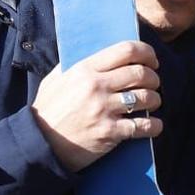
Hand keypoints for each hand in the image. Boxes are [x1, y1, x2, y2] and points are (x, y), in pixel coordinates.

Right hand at [31, 40, 162, 172]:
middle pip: (141, 73)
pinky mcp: (110, 132)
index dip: (146, 52)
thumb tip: (101, 54)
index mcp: (85, 69)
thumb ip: (78, 65)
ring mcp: (104, 109)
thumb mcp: (57, 79)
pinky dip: (154, 125)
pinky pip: (143, 125)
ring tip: (152, 103)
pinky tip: (154, 125)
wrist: (39, 144)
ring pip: (147, 97)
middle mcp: (96, 86)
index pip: (126, 50)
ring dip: (155, 99)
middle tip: (154, 83)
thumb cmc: (48, 109)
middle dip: (154, 77)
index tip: (152, 60)